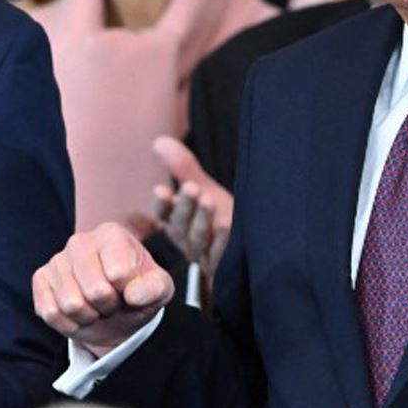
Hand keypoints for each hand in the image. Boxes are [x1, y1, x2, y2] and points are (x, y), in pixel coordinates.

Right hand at [33, 222, 173, 358]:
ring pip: (70, 305)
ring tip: (96, 307)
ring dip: (89, 316)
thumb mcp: (159, 290)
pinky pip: (51, 313)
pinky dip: (69, 323)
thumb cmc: (138, 292)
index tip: (129, 290)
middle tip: (112, 302)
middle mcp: (80, 242)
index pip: (119, 274)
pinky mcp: (40, 279)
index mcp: (111, 235)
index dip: (127, 293)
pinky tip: (79, 313)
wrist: (117, 312)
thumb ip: (154, 288)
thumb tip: (133, 294)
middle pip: (94, 291)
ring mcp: (57, 260)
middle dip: (107, 306)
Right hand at [150, 136, 233, 285]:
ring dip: (202, 219)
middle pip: (181, 225)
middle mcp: (189, 239)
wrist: (249, 252)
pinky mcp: (225, 265)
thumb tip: (159, 141)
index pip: (163, 214)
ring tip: (208, 201)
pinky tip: (227, 225)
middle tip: (192, 188)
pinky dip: (222, 240)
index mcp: (178, 222)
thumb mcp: (202, 191)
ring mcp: (206, 254)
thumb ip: (183, 168)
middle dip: (185, 206)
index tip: (161, 190)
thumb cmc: (219, 218)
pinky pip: (222, 255)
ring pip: (199, 238)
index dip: (162, 204)